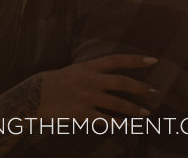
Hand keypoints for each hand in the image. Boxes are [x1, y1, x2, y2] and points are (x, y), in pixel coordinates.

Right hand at [33, 53, 157, 119]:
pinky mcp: (82, 113)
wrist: (33, 96)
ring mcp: (86, 97)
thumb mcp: (72, 71)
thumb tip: (108, 73)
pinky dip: (119, 124)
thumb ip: (90, 72)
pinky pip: (106, 120)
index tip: (153, 60)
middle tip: (155, 92)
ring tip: (146, 113)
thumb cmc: (53, 83)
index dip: (135, 60)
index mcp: (87, 67)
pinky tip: (127, 126)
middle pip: (122, 82)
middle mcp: (89, 80)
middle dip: (141, 88)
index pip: (116, 60)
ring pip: (118, 104)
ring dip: (134, 109)